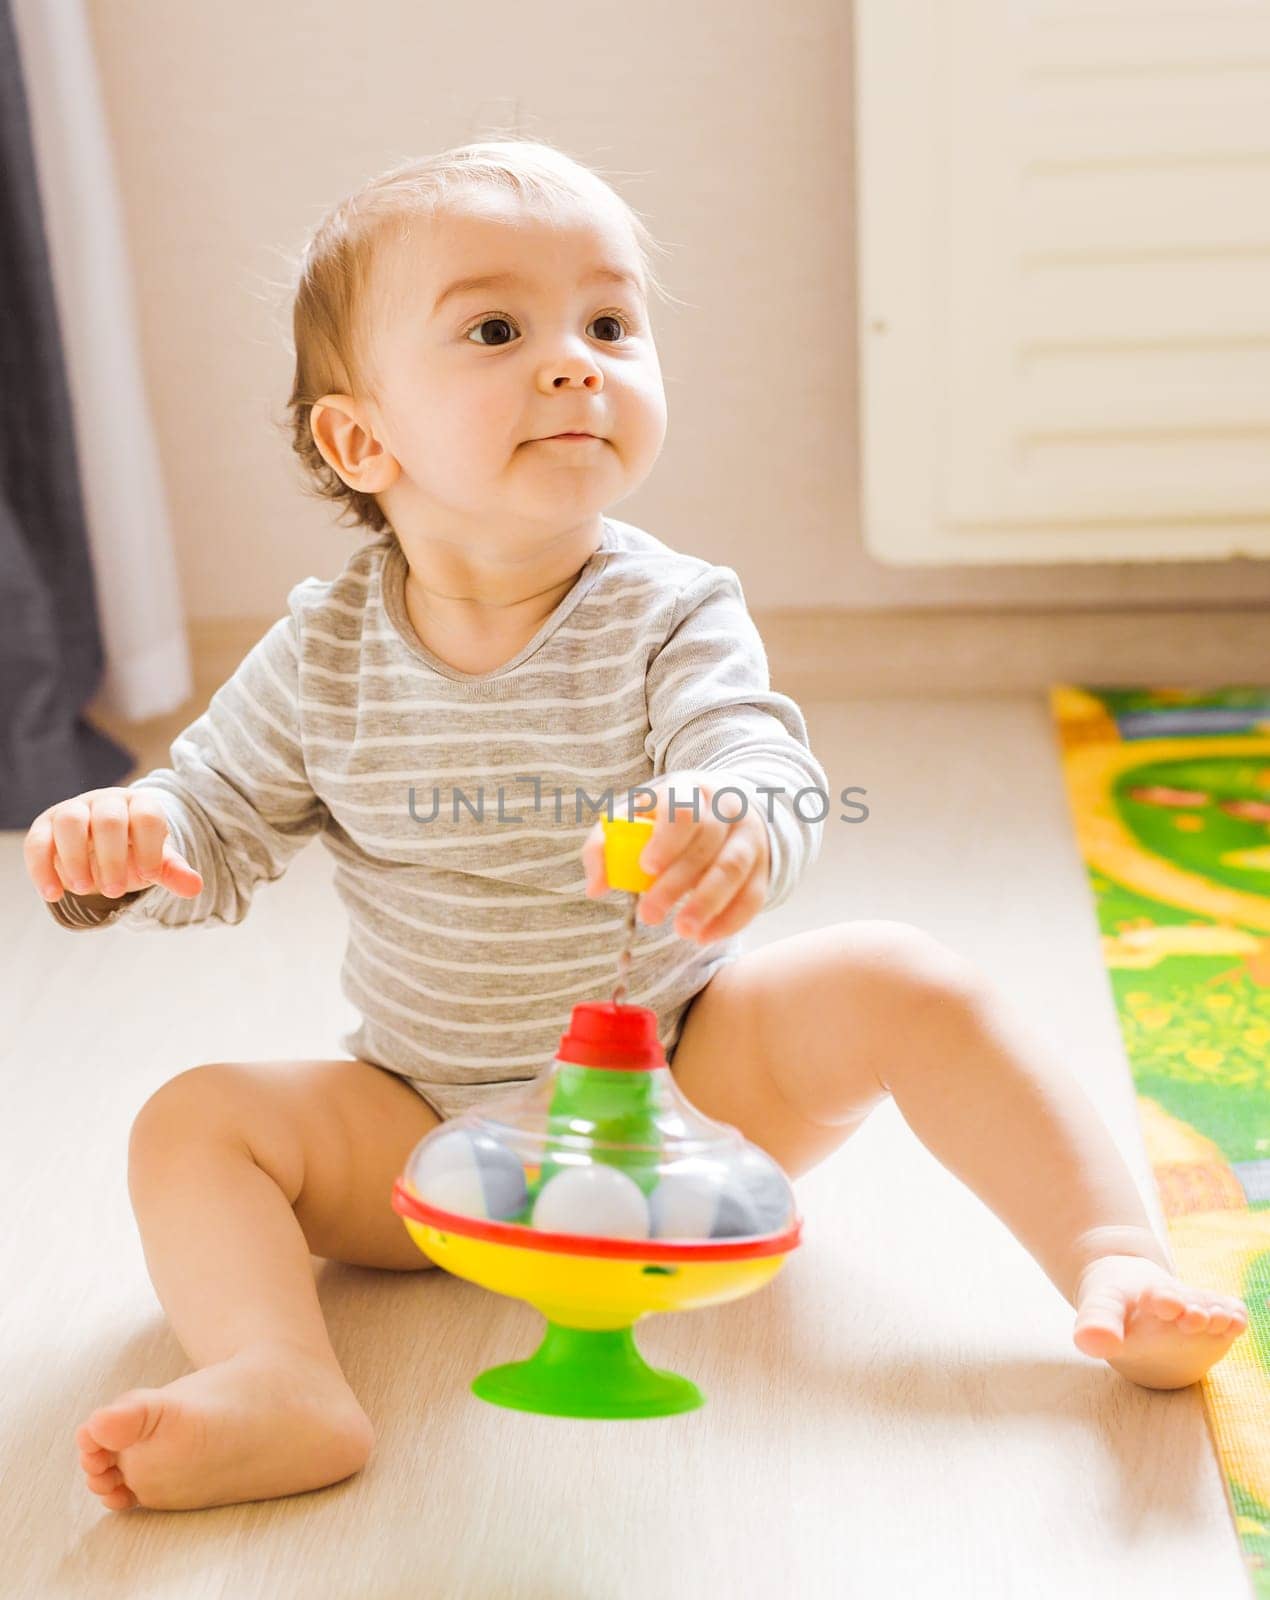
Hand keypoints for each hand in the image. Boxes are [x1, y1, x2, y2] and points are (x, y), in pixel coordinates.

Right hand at [23, 787, 203, 903]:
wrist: (102, 846)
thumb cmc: (135, 852)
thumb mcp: (156, 861)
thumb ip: (173, 872)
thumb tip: (195, 887)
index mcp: (140, 805)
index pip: (147, 816)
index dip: (150, 848)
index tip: (149, 876)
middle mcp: (106, 801)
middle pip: (109, 819)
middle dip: (113, 858)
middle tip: (116, 891)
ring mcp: (73, 810)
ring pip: (71, 822)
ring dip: (76, 858)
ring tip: (85, 889)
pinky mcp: (46, 826)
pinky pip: (38, 842)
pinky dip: (42, 868)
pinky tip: (53, 894)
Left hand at [581, 768, 769, 944]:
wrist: (725, 808)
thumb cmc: (667, 818)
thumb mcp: (635, 817)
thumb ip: (606, 846)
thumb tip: (596, 887)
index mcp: (690, 789)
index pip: (683, 809)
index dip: (666, 840)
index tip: (647, 867)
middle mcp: (726, 809)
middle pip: (706, 844)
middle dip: (677, 884)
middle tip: (649, 914)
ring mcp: (749, 837)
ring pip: (732, 870)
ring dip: (707, 904)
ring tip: (682, 931)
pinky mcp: (762, 867)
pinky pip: (753, 896)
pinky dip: (730, 921)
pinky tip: (704, 937)